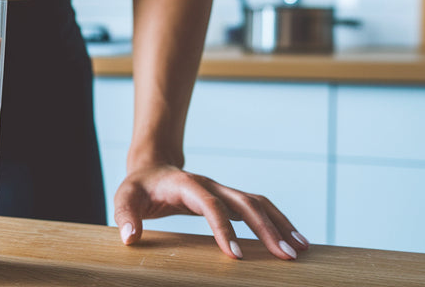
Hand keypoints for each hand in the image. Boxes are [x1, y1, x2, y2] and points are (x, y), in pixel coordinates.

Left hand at [113, 163, 308, 259]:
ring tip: (300, 248)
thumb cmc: (138, 187)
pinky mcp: (229, 199)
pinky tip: (292, 240)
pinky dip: (277, 222)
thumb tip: (130, 239)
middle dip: (266, 229)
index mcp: (186, 184)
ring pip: (258, 204)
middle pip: (245, 202)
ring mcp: (223, 190)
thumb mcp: (124, 197)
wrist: (152, 168)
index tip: (234, 256)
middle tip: (285, 256)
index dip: (223, 228)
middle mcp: (211, 184)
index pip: (210, 205)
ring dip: (280, 224)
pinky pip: (258, 209)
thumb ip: (124, 216)